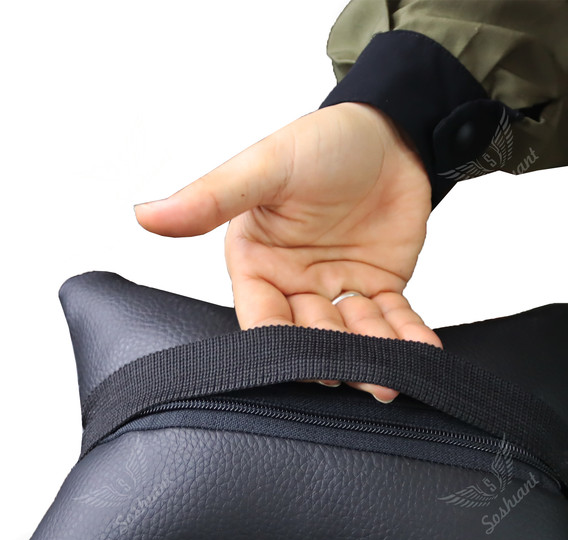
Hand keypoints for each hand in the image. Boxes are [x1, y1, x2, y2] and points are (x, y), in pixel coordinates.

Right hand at [134, 101, 441, 402]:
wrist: (390, 131)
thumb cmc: (323, 142)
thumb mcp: (265, 166)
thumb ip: (212, 197)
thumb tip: (145, 214)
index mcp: (258, 263)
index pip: (263, 318)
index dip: (282, 344)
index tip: (304, 364)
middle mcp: (295, 283)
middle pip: (311, 335)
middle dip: (336, 358)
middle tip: (361, 379)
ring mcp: (338, 289)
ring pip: (354, 335)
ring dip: (375, 356)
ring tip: (394, 378)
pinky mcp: (378, 287)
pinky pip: (392, 321)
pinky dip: (408, 338)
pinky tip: (423, 355)